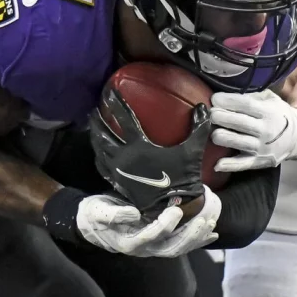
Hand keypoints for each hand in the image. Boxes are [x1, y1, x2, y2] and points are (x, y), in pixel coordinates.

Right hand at [76, 190, 218, 256]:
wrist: (93, 224)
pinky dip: (197, 240)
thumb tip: (134, 214)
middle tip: (203, 219)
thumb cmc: (94, 216)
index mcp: (129, 242)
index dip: (165, 225)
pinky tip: (212, 233)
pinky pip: (181, 244)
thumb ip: (113, 214)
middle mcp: (144, 249)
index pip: (151, 236)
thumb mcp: (97, 212)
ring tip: (210, 223)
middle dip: (189, 235)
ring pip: (179, 248)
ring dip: (196, 237)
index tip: (176, 210)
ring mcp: (153, 247)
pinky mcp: (159, 241)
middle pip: (171, 247)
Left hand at [90, 90, 209, 214]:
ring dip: (95, 136)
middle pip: (103, 133)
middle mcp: (124, 156)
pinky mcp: (117, 182)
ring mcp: (118, 170)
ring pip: (99, 149)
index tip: (109, 90)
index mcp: (140, 146)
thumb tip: (203, 106)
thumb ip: (199, 127)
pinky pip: (102, 166)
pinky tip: (99, 151)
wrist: (174, 206)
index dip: (115, 102)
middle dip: (97, 120)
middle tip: (94, 109)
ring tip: (93, 127)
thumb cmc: (183, 176)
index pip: (124, 118)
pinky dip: (98, 155)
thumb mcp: (193, 149)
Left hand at [210, 89, 296, 172]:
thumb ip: (252, 96)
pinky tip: (217, 164)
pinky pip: (241, 164)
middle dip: (219, 116)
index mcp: (269, 112)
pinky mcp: (258, 161)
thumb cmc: (278, 114)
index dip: (227, 101)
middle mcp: (265, 130)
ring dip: (220, 136)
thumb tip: (226, 96)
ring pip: (235, 141)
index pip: (245, 105)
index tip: (214, 99)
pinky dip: (229, 165)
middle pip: (237, 122)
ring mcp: (261, 147)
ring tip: (213, 131)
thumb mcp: (271, 99)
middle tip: (210, 113)